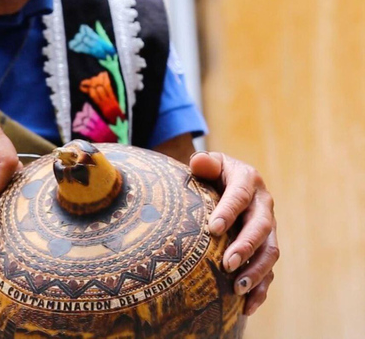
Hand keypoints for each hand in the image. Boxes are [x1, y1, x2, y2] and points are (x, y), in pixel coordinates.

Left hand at [190, 152, 278, 315]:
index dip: (228, 211)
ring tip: (236, 288)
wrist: (223, 183)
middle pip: (260, 227)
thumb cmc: (210, 174)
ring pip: (269, 252)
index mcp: (248, 180)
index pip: (239, 196)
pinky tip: (246, 307)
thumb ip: (203, 163)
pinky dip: (260, 290)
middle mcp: (263, 205)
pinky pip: (268, 272)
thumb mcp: (208, 164)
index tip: (213, 229)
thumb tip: (199, 161)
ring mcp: (268, 228)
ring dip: (255, 272)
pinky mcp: (265, 248)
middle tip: (227, 263)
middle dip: (245, 246)